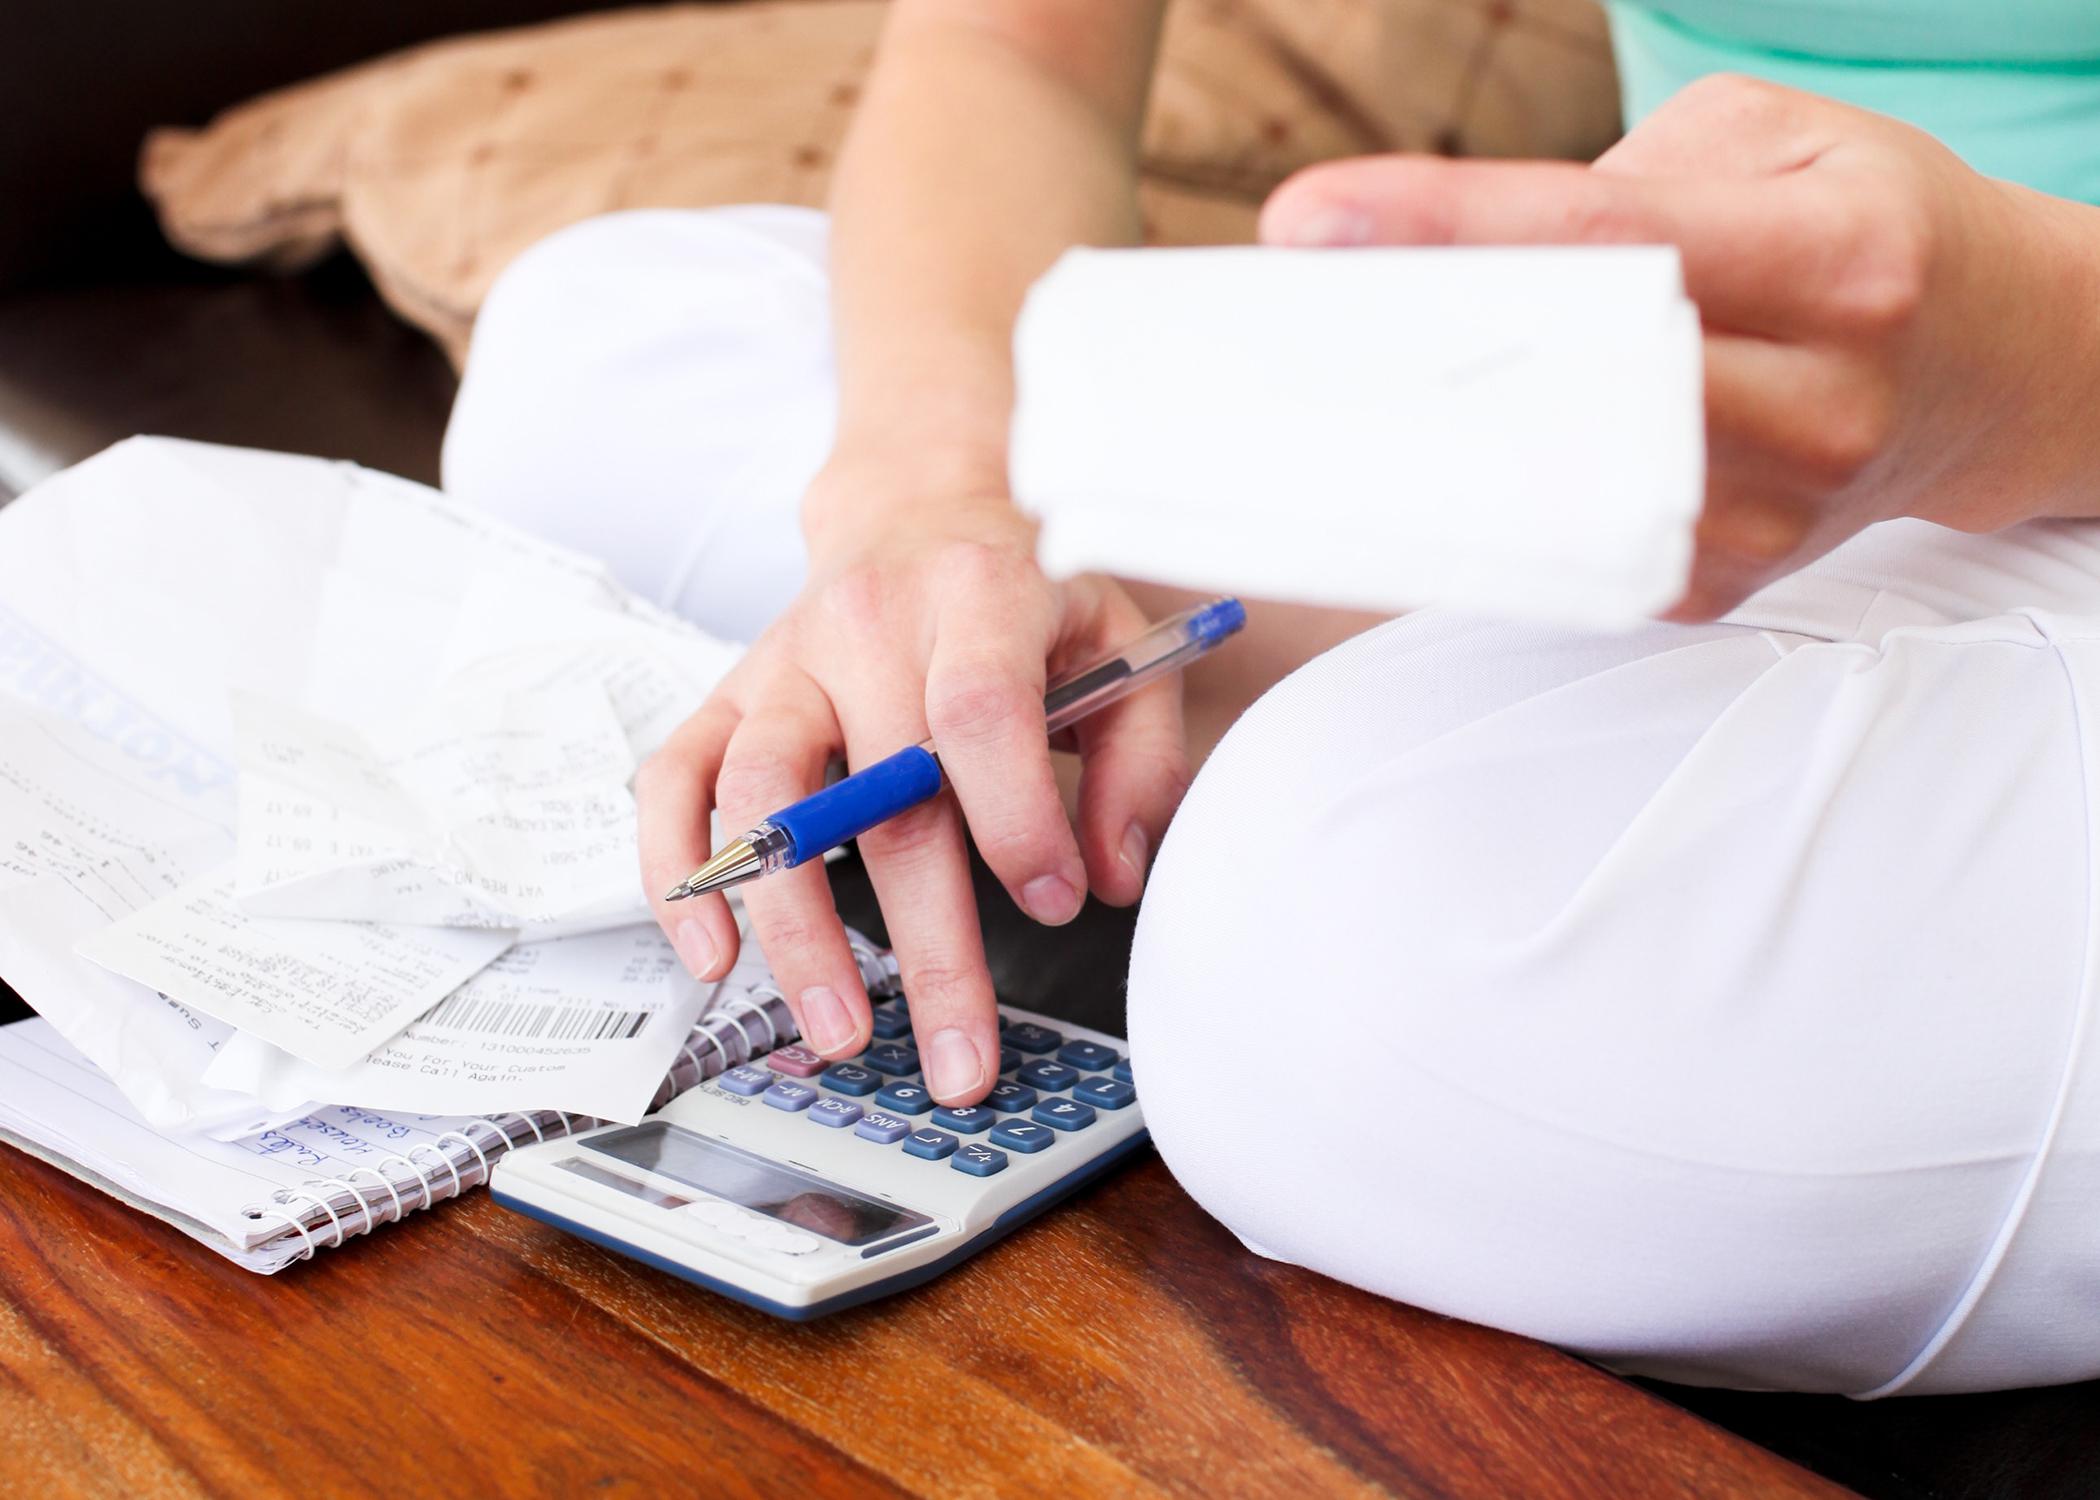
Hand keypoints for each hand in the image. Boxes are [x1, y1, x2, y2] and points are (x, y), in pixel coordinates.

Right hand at [635, 470, 1186, 1103]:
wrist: (919, 511)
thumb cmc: (1020, 593)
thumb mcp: (1122, 643)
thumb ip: (1141, 758)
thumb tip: (1107, 876)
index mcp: (976, 596)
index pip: (980, 713)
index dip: (1016, 819)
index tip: (1055, 903)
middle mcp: (867, 625)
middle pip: (884, 796)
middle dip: (928, 947)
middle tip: (958, 1059)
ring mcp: (783, 664)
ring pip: (764, 800)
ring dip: (796, 931)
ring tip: (839, 1030)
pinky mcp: (725, 697)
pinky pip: (674, 783)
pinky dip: (679, 872)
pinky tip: (713, 954)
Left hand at [1260, 74, 2099, 618]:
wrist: (1994, 370)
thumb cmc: (1867, 233)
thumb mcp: (1772, 144)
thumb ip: (1619, 184)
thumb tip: (1441, 257)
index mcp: (1836, 261)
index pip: (1602, 243)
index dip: (1442, 228)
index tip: (1305, 222)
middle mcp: (1813, 404)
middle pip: (1563, 387)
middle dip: (1402, 363)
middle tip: (1268, 340)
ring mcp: (1766, 515)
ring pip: (1549, 494)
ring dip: (1408, 456)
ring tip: (1292, 412)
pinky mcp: (1715, 582)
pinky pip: (1562, 555)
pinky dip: (1464, 517)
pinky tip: (1380, 480)